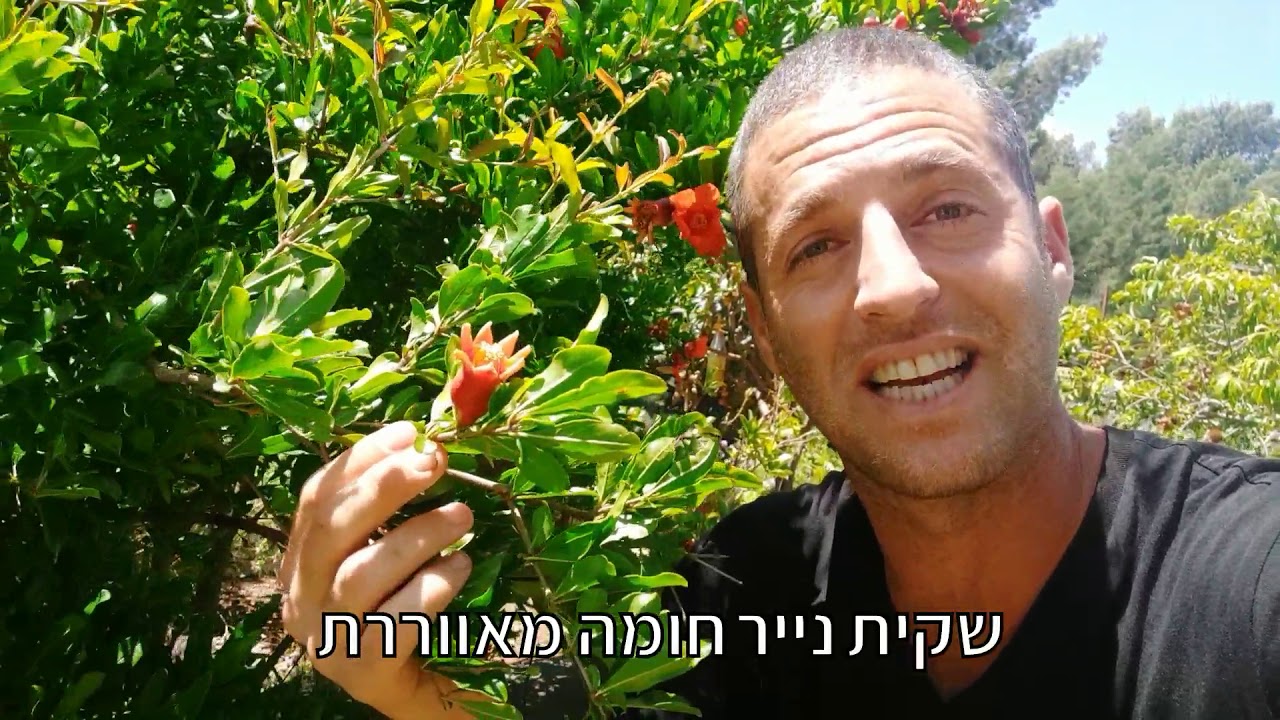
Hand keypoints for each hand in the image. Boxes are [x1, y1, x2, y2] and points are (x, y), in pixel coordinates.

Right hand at [277, 420, 484, 718]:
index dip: (359, 460)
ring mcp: (328, 637)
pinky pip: (396, 621)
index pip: (316, 498)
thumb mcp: (375, 554)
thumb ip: (383, 508)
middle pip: (331, 532)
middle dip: (383, 488)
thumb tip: (420, 442)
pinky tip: (460, 566)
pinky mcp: (364, 670)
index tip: (408, 432)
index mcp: (299, 561)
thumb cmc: (388, 605)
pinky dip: (430, 588)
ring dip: (417, 537)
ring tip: (463, 516)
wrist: (396, 686)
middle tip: (433, 461)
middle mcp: (302, 598)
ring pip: (361, 576)